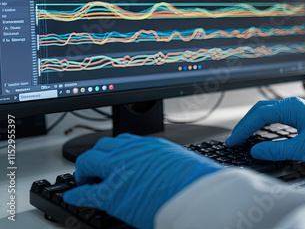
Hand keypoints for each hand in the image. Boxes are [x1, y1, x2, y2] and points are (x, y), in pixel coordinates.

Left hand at [63, 133, 221, 228]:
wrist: (195, 193)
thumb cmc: (195, 181)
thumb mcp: (179, 161)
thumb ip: (164, 160)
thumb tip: (164, 170)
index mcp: (148, 145)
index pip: (123, 141)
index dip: (113, 150)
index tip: (110, 156)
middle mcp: (130, 152)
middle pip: (102, 146)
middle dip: (94, 156)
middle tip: (92, 167)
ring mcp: (119, 170)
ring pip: (89, 160)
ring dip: (85, 169)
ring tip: (85, 178)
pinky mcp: (112, 193)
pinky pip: (86, 191)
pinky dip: (76, 194)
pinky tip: (73, 197)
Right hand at [226, 97, 304, 163]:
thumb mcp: (303, 149)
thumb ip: (276, 151)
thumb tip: (256, 151)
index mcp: (291, 107)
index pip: (259, 116)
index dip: (243, 129)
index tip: (233, 140)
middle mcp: (292, 104)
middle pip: (259, 111)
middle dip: (244, 124)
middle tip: (234, 139)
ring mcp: (296, 109)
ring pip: (266, 113)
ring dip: (253, 123)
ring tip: (242, 137)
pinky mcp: (300, 115)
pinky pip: (275, 117)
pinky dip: (263, 124)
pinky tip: (259, 133)